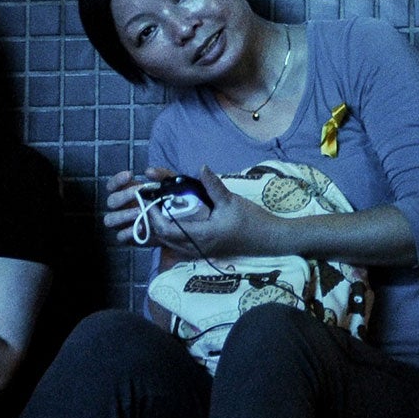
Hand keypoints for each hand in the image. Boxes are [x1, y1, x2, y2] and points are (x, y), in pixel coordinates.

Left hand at [102, 168, 286, 258]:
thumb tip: (201, 166)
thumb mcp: (232, 201)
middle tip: (150, 201)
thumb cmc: (251, 221)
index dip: (155, 216)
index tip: (151, 199)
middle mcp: (196, 247)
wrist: (268, 239)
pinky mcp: (204, 250)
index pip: (167, 230)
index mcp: (201, 236)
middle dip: (154, 221)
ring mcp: (200, 251)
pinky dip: (172, 232)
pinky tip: (173, 219)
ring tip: (157, 208)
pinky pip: (180, 244)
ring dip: (161, 227)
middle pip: (164, 238)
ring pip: (171, 242)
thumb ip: (213, 185)